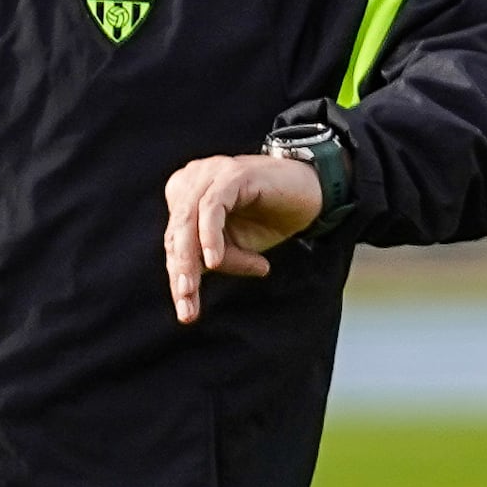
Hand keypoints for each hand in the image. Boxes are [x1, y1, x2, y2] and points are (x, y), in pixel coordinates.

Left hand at [162, 151, 322, 325]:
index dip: (179, 277)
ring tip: (192, 290)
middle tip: (187, 308)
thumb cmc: (270, 217)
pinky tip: (214, 261)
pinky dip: (210, 236)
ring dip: (189, 260)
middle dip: (180, 273)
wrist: (312, 192)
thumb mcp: (237, 247)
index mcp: (185, 195)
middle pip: (176, 233)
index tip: (187, 312)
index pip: (174, 242)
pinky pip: (212, 208)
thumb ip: (212, 259)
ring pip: (188, 221)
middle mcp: (193, 180)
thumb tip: (190, 285)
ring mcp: (211, 174)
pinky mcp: (232, 174)